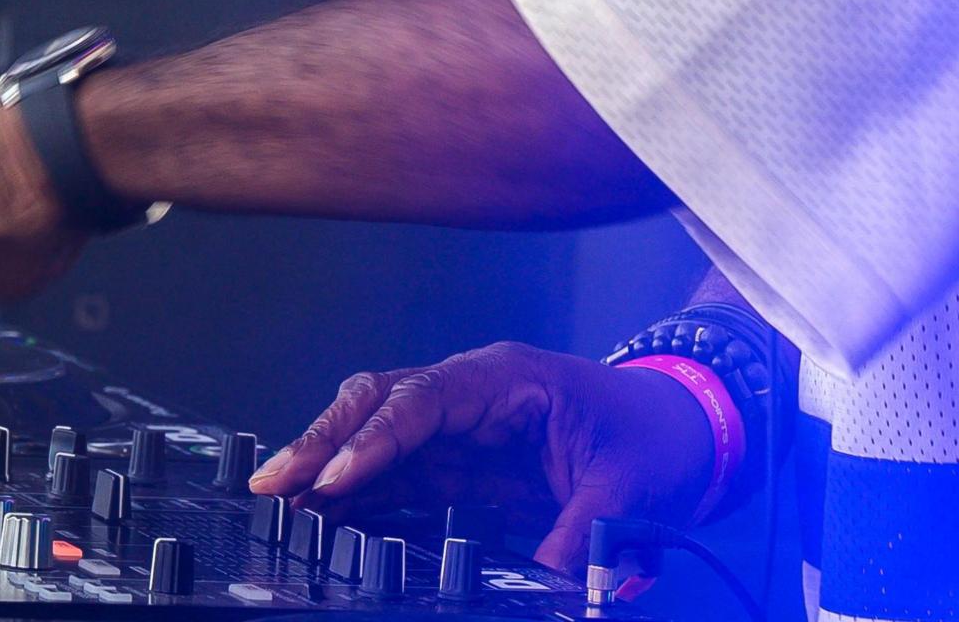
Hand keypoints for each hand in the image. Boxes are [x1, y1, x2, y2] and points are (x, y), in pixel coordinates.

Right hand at [246, 342, 716, 571]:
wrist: (685, 431)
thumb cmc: (656, 439)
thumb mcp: (629, 488)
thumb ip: (584, 532)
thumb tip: (553, 580)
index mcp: (506, 379)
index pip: (421, 399)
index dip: (374, 440)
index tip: (335, 479)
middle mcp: (471, 394)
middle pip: (378, 403)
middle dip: (324, 441)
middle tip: (274, 484)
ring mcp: (463, 426)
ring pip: (377, 435)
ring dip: (330, 467)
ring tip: (283, 505)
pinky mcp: (465, 461)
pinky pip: (401, 472)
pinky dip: (361, 492)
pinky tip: (329, 519)